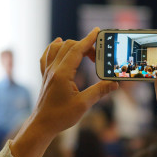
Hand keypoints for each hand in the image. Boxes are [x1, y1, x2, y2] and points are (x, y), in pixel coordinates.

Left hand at [10, 27, 117, 156]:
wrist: (42, 124)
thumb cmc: (60, 116)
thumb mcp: (84, 104)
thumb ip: (100, 91)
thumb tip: (114, 83)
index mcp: (62, 74)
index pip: (77, 50)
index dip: (88, 40)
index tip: (97, 32)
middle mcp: (53, 69)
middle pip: (69, 46)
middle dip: (84, 45)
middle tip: (97, 55)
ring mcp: (47, 72)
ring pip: (56, 48)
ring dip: (70, 45)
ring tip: (82, 49)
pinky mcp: (45, 76)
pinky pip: (46, 56)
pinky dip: (53, 48)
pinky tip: (57, 46)